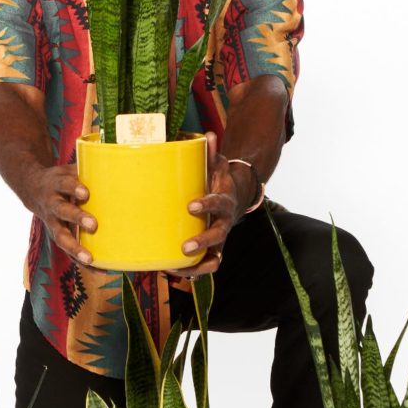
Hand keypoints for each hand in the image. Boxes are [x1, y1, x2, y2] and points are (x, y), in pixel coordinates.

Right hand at [29, 164, 97, 265]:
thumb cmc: (61, 178)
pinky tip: (98, 269)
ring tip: (89, 258)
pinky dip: (80, 260)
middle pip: (62, 211)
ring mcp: (52, 222)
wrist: (33, 188)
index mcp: (55, 184)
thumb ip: (88, 170)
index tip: (85, 193)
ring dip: (75, 248)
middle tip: (93, 224)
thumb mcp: (69, 169)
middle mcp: (52, 204)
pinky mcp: (57, 235)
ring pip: (61, 237)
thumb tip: (117, 167)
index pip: (64, 184)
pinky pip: (67, 251)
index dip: (74, 188)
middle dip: (76, 218)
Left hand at [165, 132, 253, 279]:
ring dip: (198, 265)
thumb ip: (211, 153)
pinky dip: (195, 272)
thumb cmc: (217, 181)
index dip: (206, 205)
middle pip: (218, 236)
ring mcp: (220, 239)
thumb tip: (207, 134)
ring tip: (176, 269)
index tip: (191, 206)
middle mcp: (224, 222)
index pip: (218, 203)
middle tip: (185, 247)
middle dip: (203, 242)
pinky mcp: (213, 250)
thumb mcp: (217, 166)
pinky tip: (174, 272)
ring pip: (215, 258)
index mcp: (223, 200)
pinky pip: (208, 266)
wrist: (233, 199)